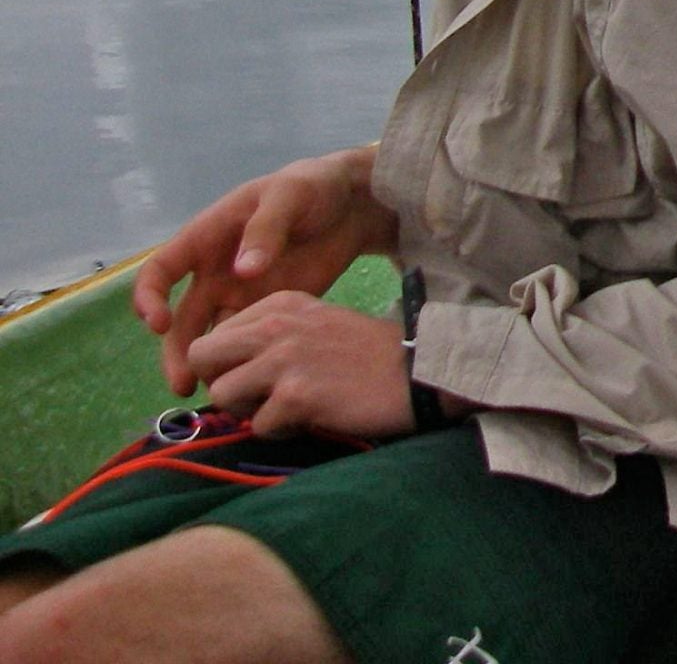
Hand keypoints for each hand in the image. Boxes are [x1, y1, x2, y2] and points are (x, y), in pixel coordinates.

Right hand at [135, 147, 399, 394]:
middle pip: (182, 319)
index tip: (158, 324)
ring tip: (216, 393)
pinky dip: (243, 360)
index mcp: (207, 238)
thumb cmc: (312, 187)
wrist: (354, 203)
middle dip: (176, 351)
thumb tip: (242, 271)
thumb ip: (266, 229)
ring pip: (212, 336)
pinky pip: (246, 340)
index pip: (160, 271)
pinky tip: (251, 381)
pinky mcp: (269, 309)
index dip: (149, 298)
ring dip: (208, 363)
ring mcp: (241, 294)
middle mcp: (215, 272)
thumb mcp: (289, 195)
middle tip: (184, 384)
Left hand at [185, 293, 415, 438]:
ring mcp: (283, 359)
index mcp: (280, 303)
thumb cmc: (367, 352)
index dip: (225, 363)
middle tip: (255, 395)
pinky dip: (281, 430)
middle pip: (202, 359)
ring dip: (249, 410)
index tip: (254, 374)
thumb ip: (271, 335)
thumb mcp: (316, 323)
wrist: (417, 372)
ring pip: (221, 395)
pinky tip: (311, 418)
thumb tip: (225, 368)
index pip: (213, 335)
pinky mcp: (294, 396)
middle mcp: (275, 325)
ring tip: (286, 408)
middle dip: (221, 382)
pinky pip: (258, 426)